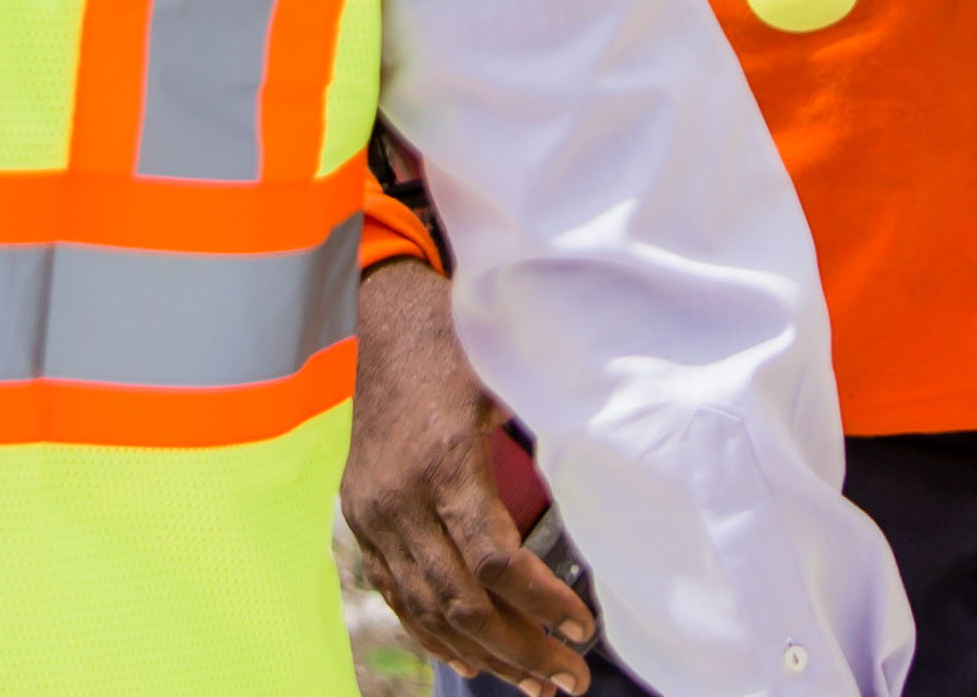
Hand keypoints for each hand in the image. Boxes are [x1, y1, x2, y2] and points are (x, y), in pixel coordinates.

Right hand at [341, 258, 595, 692]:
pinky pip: (397, 595)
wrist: (376, 316)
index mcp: (443, 462)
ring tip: (536, 683)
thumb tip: (615, 468)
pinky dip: (433, 635)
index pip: (494, 561)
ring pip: (428, 610)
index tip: (584, 628)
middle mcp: (400, 499)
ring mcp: (374, 515)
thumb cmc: (451, 340)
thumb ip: (547, 423)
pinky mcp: (362, 520)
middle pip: (462, 602)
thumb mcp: (501, 373)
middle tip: (569, 679)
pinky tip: (471, 660)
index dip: (541, 604)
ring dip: (485, 655)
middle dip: (522, 649)